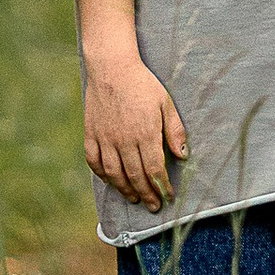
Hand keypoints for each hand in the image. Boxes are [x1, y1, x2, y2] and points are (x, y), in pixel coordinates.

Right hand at [83, 49, 185, 211]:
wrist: (112, 67)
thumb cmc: (143, 84)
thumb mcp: (166, 103)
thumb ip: (174, 131)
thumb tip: (183, 156)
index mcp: (145, 133)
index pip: (154, 170)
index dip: (162, 187)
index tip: (169, 196)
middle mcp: (124, 140)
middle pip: (135, 176)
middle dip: (146, 194)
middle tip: (153, 206)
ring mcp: (105, 138)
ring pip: (114, 173)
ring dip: (125, 189)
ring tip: (134, 198)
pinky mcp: (91, 134)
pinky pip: (94, 161)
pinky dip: (102, 175)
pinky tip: (110, 181)